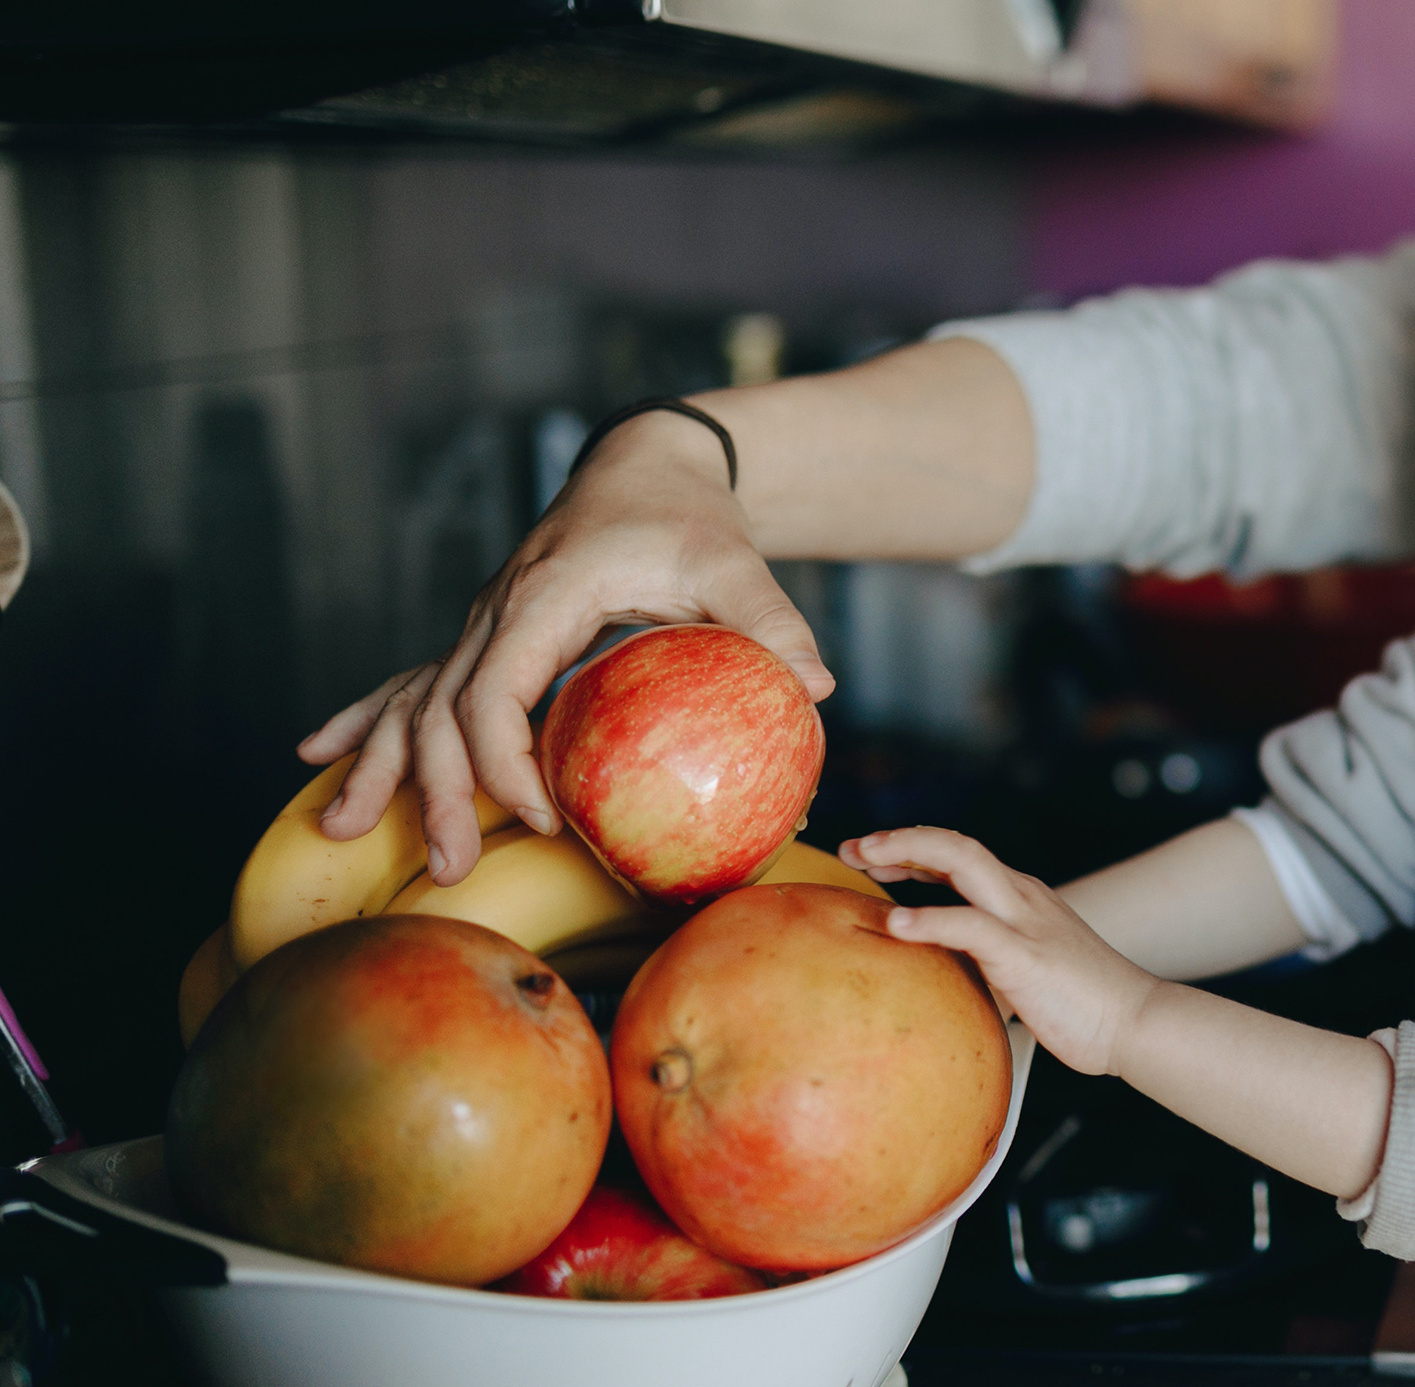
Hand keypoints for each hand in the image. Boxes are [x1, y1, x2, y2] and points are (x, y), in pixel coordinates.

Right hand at [298, 409, 835, 884]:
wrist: (648, 463)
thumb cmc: (691, 516)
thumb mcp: (736, 563)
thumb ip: (773, 623)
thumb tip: (818, 689)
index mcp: (547, 595)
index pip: (496, 688)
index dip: (505, 760)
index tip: (540, 817)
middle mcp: (498, 609)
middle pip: (441, 710)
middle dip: (437, 791)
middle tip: (451, 868)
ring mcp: (483, 621)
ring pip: (414, 700)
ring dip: (386, 767)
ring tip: (347, 830)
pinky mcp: (488, 634)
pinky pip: (415, 682)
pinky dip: (369, 720)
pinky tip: (320, 755)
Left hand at [841, 827, 1158, 1076]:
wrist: (1136, 1021)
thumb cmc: (1084, 1006)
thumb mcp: (1026, 974)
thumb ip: (990, 966)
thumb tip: (944, 983)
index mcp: (1021, 899)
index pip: (959, 858)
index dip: (911, 851)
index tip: (869, 858)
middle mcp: (1022, 896)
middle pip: (955, 844)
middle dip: (899, 839)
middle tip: (851, 848)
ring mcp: (1025, 920)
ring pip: (962, 861)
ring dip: (907, 851)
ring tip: (863, 857)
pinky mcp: (1025, 954)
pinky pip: (970, 926)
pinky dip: (929, 919)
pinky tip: (895, 923)